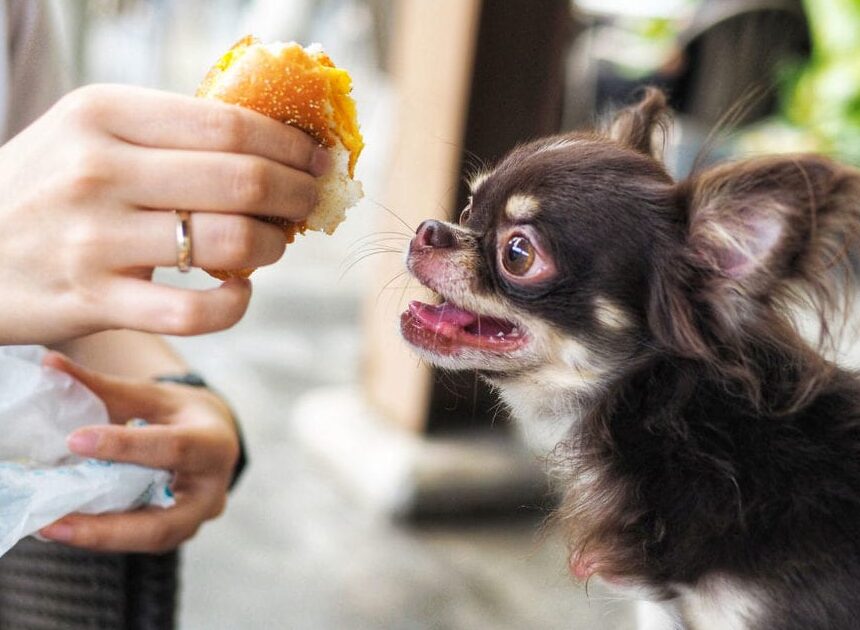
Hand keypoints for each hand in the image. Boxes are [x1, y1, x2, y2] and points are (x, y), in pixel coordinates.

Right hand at [0, 84, 328, 344]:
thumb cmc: (44, 189)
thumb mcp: (89, 136)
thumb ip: (168, 134)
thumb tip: (270, 145)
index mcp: (104, 114)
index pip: (229, 125)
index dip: (290, 145)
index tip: (316, 158)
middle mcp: (100, 171)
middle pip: (242, 179)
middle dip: (297, 193)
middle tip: (308, 201)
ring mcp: (96, 239)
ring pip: (230, 242)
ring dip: (273, 247)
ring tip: (273, 244)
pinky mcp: (96, 300)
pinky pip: (196, 311)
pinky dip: (235, 303)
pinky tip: (237, 290)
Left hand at [38, 352, 239, 552]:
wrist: (215, 437)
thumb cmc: (180, 411)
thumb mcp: (149, 394)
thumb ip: (102, 386)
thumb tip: (50, 363)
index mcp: (214, 442)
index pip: (171, 447)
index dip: (124, 446)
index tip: (74, 439)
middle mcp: (213, 489)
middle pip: (162, 521)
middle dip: (106, 528)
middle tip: (52, 523)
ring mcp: (199, 518)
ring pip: (151, 540)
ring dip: (99, 538)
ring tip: (51, 529)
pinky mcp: (181, 532)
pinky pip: (143, 541)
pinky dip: (105, 536)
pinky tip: (67, 527)